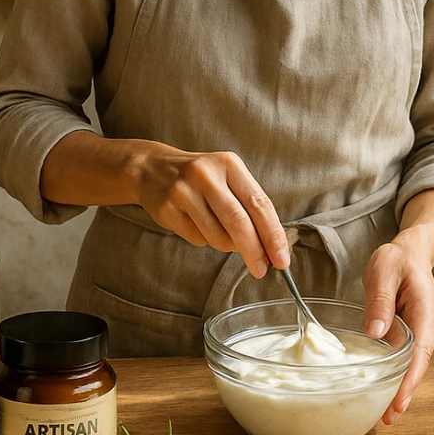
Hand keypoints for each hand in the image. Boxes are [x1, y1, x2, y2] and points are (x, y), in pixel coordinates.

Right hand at [133, 146, 289, 278]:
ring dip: (226, 245)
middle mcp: (206, 175)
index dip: (273, 235)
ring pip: (217, 236)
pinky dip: (204, 240)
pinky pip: (196, 238)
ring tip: (221, 233)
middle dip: (254, 251)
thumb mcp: (227, 178)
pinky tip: (196, 224)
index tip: (282, 259)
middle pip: (238, 222)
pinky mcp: (167, 209)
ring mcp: (184, 191)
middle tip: (262, 270)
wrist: (151, 169)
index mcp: (229, 164)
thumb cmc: (201, 178)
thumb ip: (248, 206)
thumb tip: (270, 247)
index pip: (259, 204)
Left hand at [362, 235, 433, 424]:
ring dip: (401, 388)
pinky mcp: (414, 335)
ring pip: (414, 365)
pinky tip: (384, 392)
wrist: (411, 254)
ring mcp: (424, 332)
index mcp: (426, 311)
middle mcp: (430, 326)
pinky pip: (407, 358)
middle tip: (388, 418)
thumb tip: (375, 333)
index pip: (421, 352)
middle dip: (405, 393)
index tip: (400, 401)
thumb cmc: (397, 260)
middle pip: (419, 365)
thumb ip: (379, 300)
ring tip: (384, 415)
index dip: (410, 379)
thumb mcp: (383, 271)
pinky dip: (397, 375)